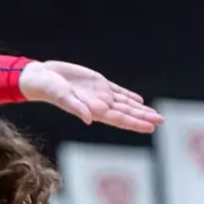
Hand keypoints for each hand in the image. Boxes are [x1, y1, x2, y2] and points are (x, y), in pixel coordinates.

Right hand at [19, 61, 163, 132]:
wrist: (42, 77)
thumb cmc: (50, 89)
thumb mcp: (63, 97)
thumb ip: (76, 107)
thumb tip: (89, 119)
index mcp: (94, 109)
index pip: (120, 119)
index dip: (135, 123)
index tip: (151, 127)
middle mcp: (100, 104)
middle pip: (127, 112)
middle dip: (144, 117)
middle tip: (162, 120)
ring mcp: (100, 94)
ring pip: (125, 103)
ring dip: (140, 109)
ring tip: (156, 114)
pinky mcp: (98, 83)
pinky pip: (118, 91)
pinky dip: (129, 96)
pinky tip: (138, 101)